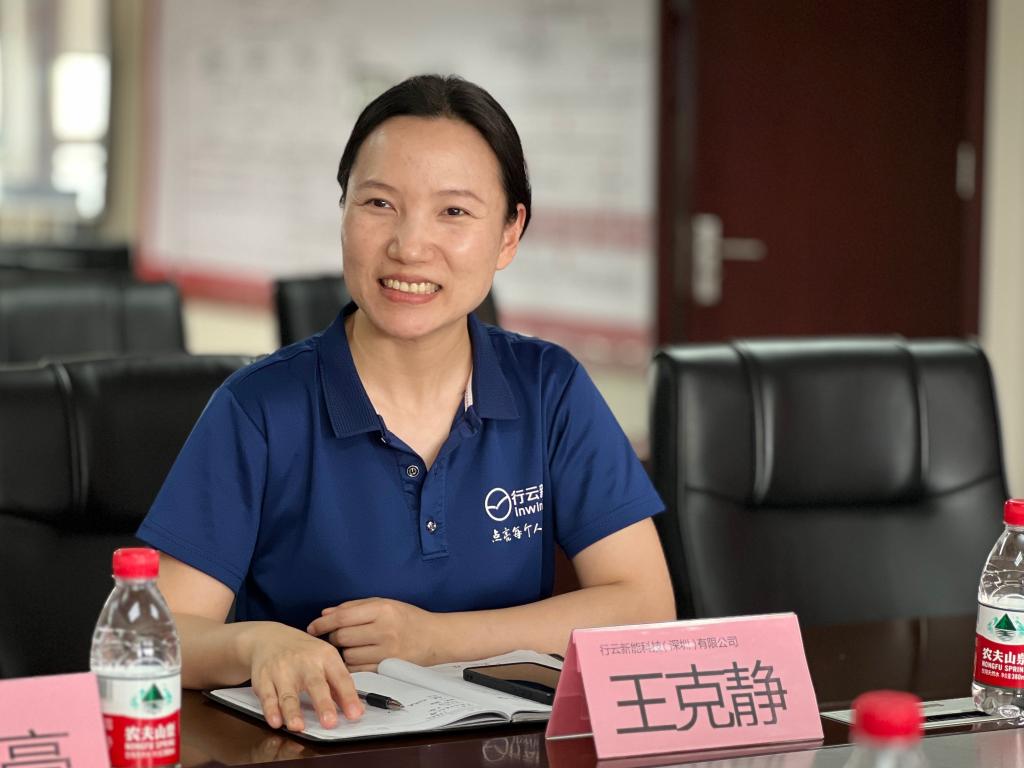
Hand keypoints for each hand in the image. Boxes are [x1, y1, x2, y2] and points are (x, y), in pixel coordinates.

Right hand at [241, 621, 363, 731]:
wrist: (270, 637)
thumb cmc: (303, 652)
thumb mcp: (325, 660)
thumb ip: (338, 684)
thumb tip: (356, 709)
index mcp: (325, 657)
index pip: (340, 678)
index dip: (348, 697)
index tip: (355, 714)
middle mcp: (305, 662)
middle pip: (315, 684)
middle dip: (323, 704)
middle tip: (330, 722)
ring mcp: (283, 670)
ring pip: (288, 694)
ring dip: (292, 711)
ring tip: (298, 726)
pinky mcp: (264, 678)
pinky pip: (267, 696)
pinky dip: (270, 710)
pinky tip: (275, 721)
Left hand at [306, 597, 441, 670]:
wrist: (435, 637)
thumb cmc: (409, 618)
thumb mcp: (385, 603)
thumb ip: (354, 607)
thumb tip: (326, 613)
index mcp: (382, 609)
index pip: (342, 616)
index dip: (322, 623)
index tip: (313, 627)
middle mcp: (384, 629)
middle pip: (342, 637)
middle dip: (334, 637)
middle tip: (337, 637)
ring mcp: (386, 650)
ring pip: (347, 655)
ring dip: (344, 652)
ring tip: (353, 646)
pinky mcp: (387, 667)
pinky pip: (357, 669)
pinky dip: (352, 665)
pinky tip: (357, 658)